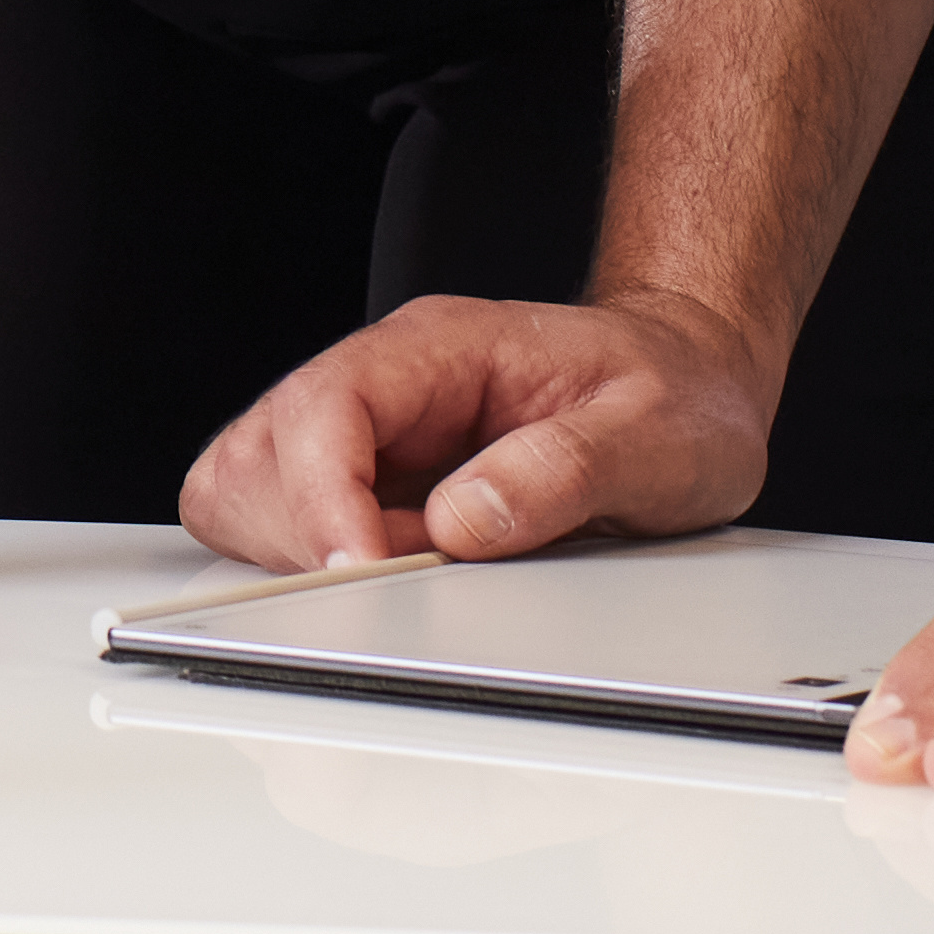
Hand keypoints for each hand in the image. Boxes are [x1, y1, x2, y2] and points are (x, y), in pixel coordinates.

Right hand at [178, 278, 774, 570]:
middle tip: (394, 584)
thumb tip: (463, 524)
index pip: (325, 407)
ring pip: (245, 492)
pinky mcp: (367, 487)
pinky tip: (393, 582)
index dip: (323, 500)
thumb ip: (562, 471)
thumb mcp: (654, 432)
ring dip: (297, 556)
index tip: (360, 574)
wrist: (688, 380)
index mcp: (438, 349)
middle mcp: (383, 385)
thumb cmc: (673, 392)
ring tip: (401, 580)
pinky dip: (310, 569)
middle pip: (256, 455)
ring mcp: (368, 436)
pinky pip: (283, 528)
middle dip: (301, 539)